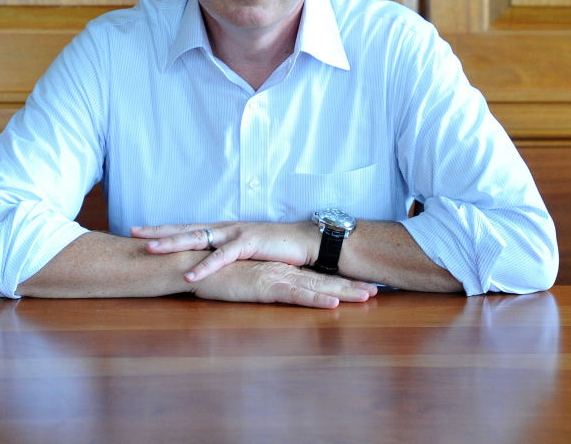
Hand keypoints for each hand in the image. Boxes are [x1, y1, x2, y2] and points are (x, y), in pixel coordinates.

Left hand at [132, 221, 318, 282]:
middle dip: (159, 231)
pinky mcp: (249, 244)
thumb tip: (208, 263)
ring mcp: (236, 234)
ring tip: (150, 250)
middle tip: (133, 232)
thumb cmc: (277, 248)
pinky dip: (204, 266)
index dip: (164, 229)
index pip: (188, 228)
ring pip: (198, 239)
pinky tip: (188, 276)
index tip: (139, 230)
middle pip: (186, 229)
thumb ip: (227, 254)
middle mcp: (225, 228)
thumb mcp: (247, 251)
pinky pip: (222, 257)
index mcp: (223, 230)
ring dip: (173, 245)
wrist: (306, 241)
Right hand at [189, 259, 376, 308]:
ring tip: (368, 296)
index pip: (314, 278)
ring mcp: (276, 277)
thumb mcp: (242, 282)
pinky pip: (295, 295)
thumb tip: (269, 291)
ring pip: (316, 286)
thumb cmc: (214, 275)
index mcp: (278, 271)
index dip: (338, 283)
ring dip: (344, 292)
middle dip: (351, 287)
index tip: (361, 288)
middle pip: (323, 281)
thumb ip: (258, 284)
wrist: (193, 265)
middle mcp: (282, 272)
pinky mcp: (265, 286)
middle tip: (376, 291)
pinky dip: (315, 300)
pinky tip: (333, 305)